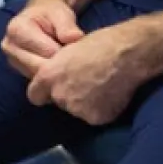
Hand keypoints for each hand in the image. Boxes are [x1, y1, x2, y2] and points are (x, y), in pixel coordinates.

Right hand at [2, 0, 83, 78]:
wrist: (41, 16)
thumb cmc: (51, 14)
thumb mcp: (60, 14)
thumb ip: (67, 26)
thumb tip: (75, 38)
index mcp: (17, 30)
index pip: (47, 52)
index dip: (66, 52)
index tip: (77, 49)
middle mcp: (9, 47)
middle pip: (42, 68)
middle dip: (60, 64)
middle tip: (74, 56)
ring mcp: (12, 61)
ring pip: (41, 78)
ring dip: (55, 72)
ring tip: (64, 59)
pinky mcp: (19, 71)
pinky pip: (39, 82)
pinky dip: (50, 77)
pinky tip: (57, 66)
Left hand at [25, 23, 148, 125]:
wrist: (127, 54)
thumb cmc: (99, 45)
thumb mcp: (68, 51)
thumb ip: (57, 70)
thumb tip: (56, 81)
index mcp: (49, 77)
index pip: (34, 96)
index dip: (45, 92)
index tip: (55, 87)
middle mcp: (60, 96)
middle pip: (58, 102)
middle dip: (68, 95)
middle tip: (85, 81)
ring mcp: (78, 109)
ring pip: (76, 110)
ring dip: (84, 102)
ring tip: (100, 86)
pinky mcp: (96, 118)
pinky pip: (94, 116)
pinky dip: (100, 109)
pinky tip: (110, 94)